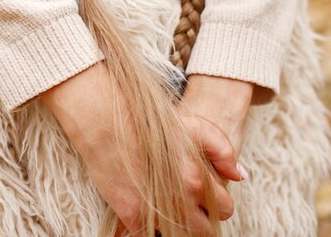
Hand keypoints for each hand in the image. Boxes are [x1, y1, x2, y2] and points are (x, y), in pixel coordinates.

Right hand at [40, 64, 240, 236]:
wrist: (105, 121)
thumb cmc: (148, 121)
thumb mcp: (192, 126)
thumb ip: (222, 149)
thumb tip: (240, 176)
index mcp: (197, 177)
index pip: (226, 208)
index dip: (220, 202)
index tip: (209, 195)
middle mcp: (179, 199)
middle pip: (207, 230)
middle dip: (204, 220)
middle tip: (192, 206)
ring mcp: (156, 211)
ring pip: (182, 236)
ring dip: (181, 226)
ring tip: (173, 208)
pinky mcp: (133, 218)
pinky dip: (155, 230)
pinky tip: (153, 212)